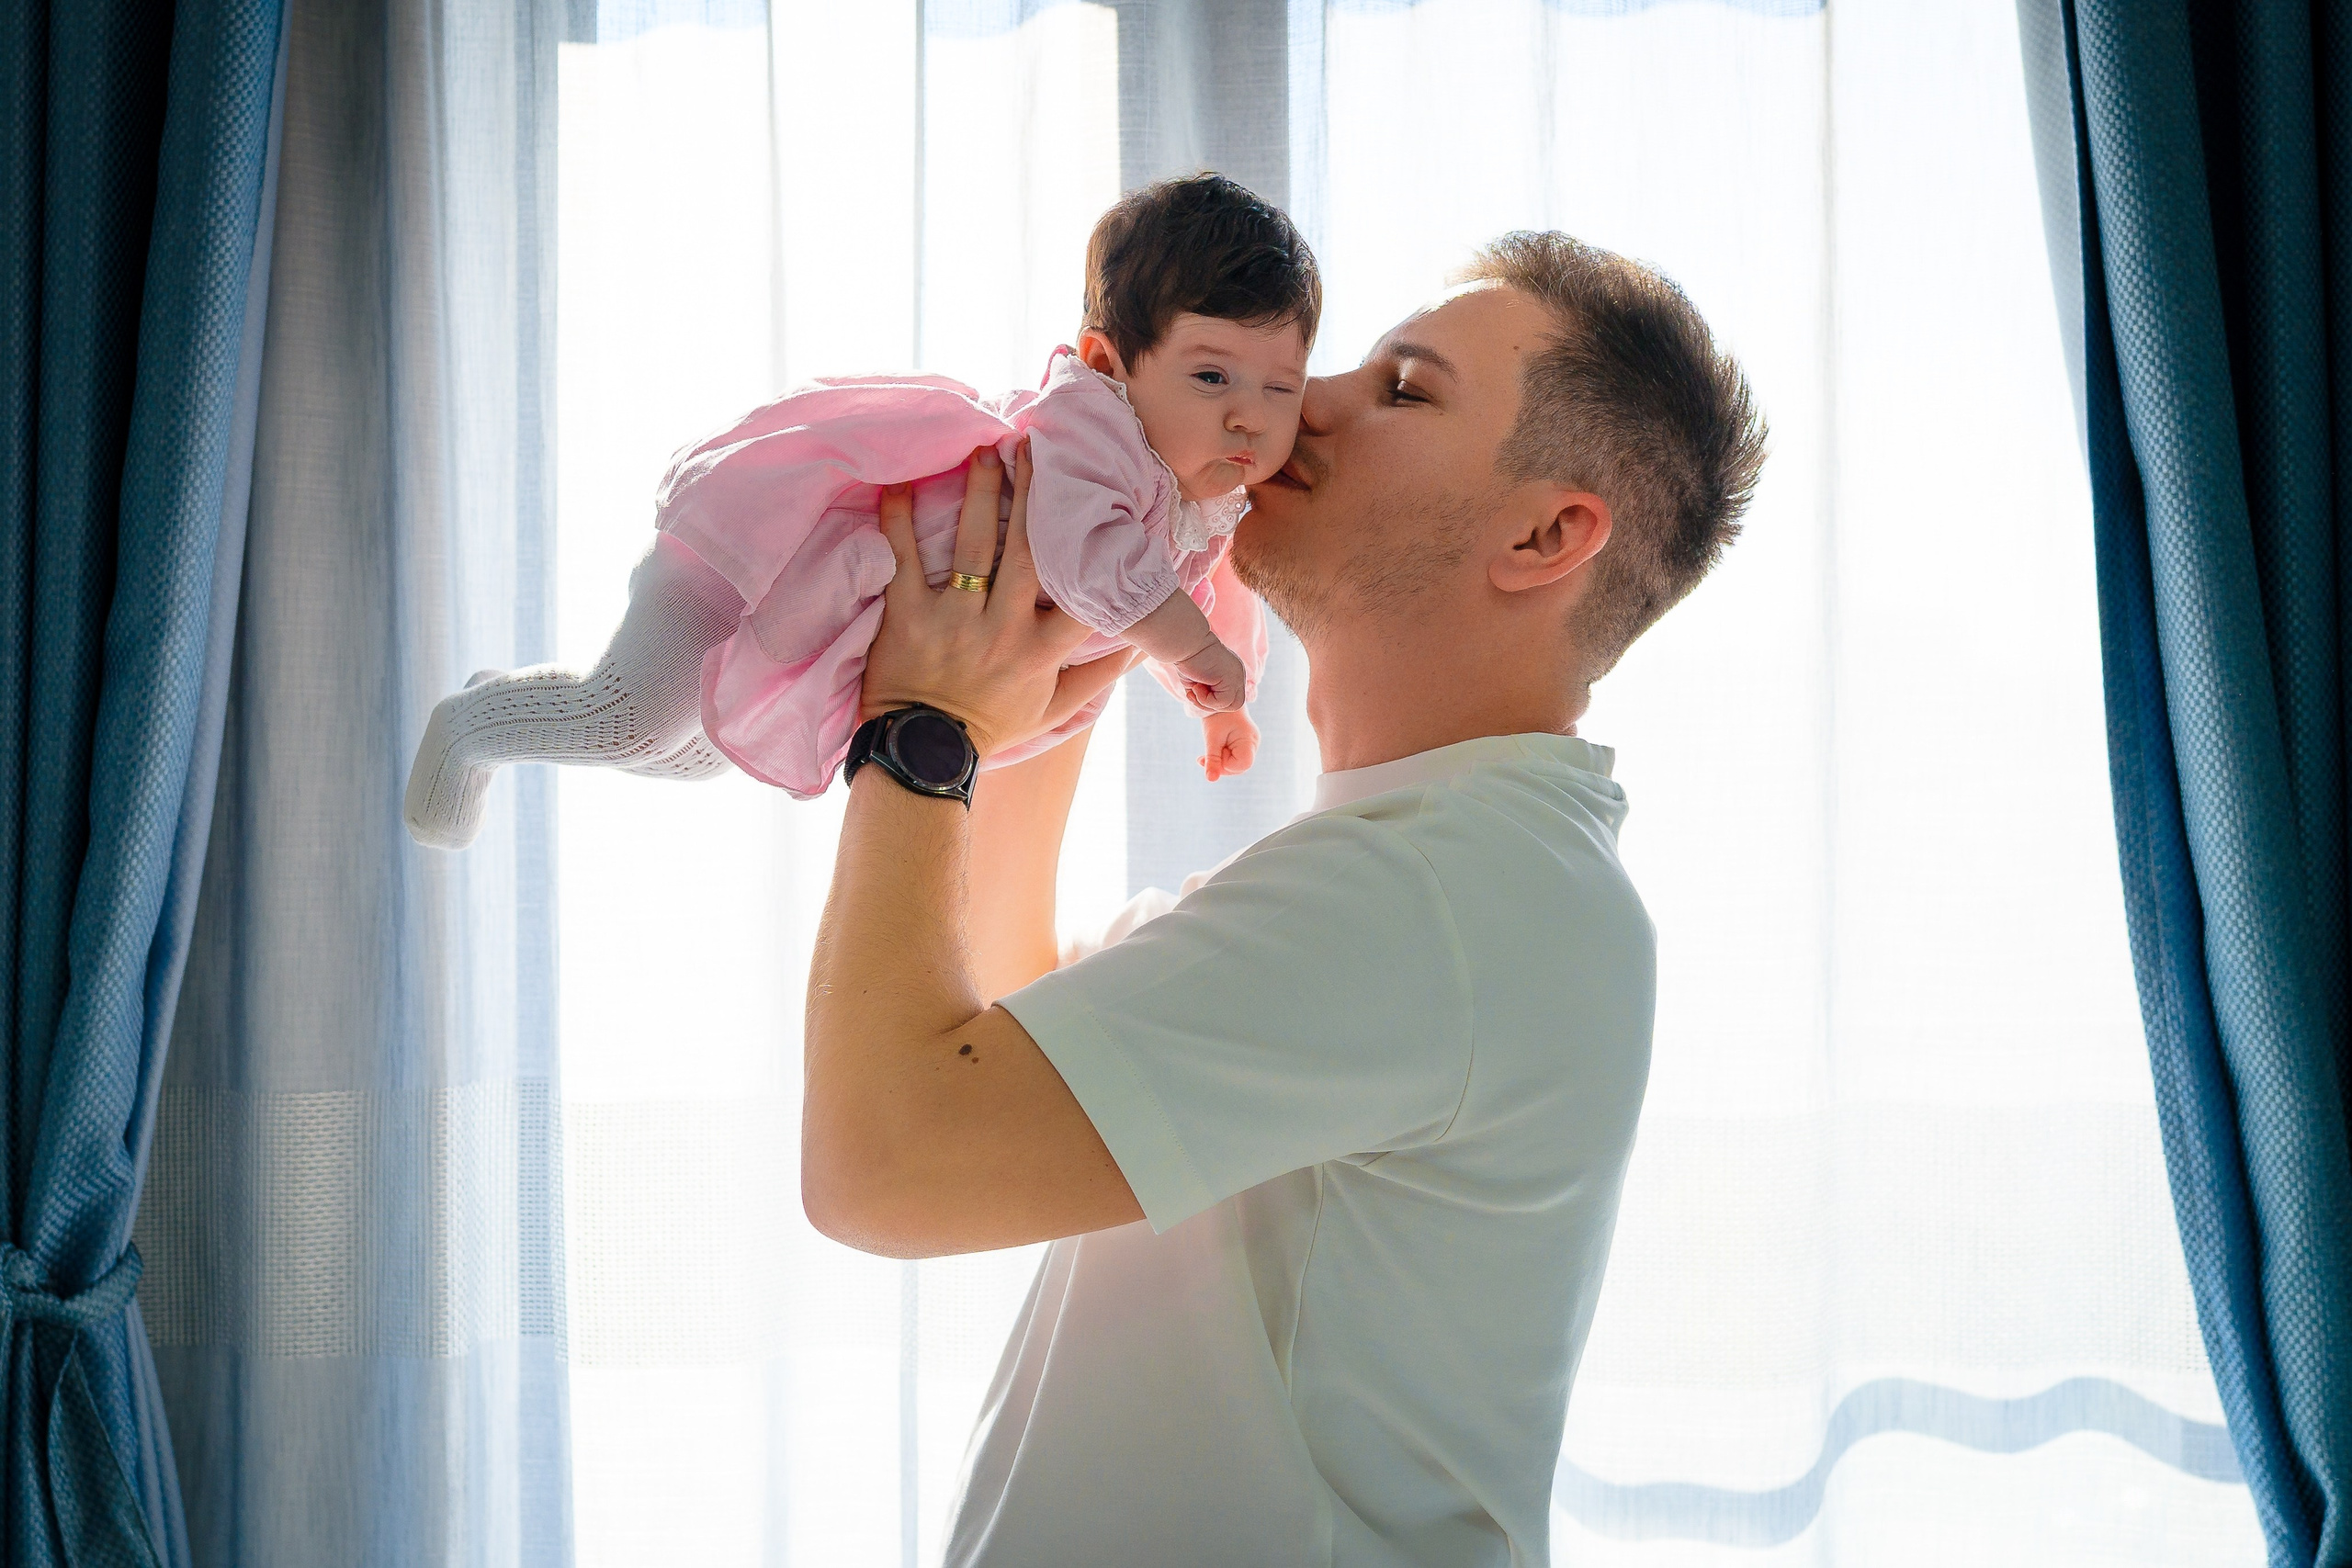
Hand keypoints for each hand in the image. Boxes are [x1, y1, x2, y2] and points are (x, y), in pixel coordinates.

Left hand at [865, 442, 1132, 758]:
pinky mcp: (907, 618)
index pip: (1082, 596)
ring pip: (974, 546)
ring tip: (985, 450)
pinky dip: (898, 521)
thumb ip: (1097, 675)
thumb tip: (1141, 647)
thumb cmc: (990, 728)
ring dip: (980, 493)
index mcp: (1042, 652)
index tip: (1100, 503)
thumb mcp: (1053, 710)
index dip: (1094, 548)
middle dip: (1032, 495)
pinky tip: (901, 485)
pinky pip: (904, 561)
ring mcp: (954, 622)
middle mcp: (1003, 630)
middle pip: (1027, 552)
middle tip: (1034, 446)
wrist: (922, 755)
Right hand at [1171, 637, 1247, 713]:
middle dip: (1214, 705)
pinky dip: (1206, 699)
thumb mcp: (1196, 679)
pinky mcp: (1232, 678)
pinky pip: (1223, 701)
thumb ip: (1205, 692)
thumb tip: (1206, 705)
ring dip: (1209, 703)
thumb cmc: (1186, 659)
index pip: (1230, 697)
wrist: (1185, 642)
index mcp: (1232, 672)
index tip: (1194, 691)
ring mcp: (1237, 675)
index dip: (1213, 701)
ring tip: (1195, 689)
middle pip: (1235, 704)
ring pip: (1232, 705)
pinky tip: (1197, 685)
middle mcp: (1238, 673)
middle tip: (1195, 694)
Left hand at [1199, 708, 1258, 781]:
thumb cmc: (1217, 716)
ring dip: (1219, 763)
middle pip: (1239, 767)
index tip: (1215, 754)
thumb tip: (1210, 780)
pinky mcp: (1244, 744)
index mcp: (1249, 739)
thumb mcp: (1212, 738)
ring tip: (1203, 756)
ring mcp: (1250, 744)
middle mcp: (1254, 743)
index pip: (1243, 764)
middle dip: (1221, 765)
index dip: (1227, 765)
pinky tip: (1208, 756)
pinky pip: (1234, 758)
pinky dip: (1221, 758)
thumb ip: (1212, 759)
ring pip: (1235, 765)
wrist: (1219, 700)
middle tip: (1204, 757)